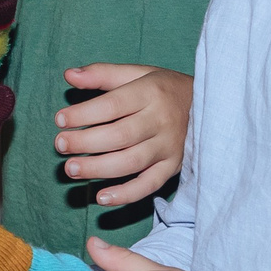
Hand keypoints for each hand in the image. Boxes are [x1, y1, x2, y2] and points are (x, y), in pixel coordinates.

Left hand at [55, 63, 190, 205]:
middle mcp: (161, 121)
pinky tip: (101, 197)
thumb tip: (69, 75)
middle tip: (59, 145)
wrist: (210, 107)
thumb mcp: (137, 73)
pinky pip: (149, 185)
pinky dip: (125, 194)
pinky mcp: (172, 168)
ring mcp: (168, 147)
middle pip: (119, 135)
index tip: (60, 119)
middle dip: (85, 142)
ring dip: (98, 169)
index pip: (113, 105)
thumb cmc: (164, 88)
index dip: (84, 114)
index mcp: (150, 93)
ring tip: (71, 170)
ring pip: (131, 162)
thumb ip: (102, 74)